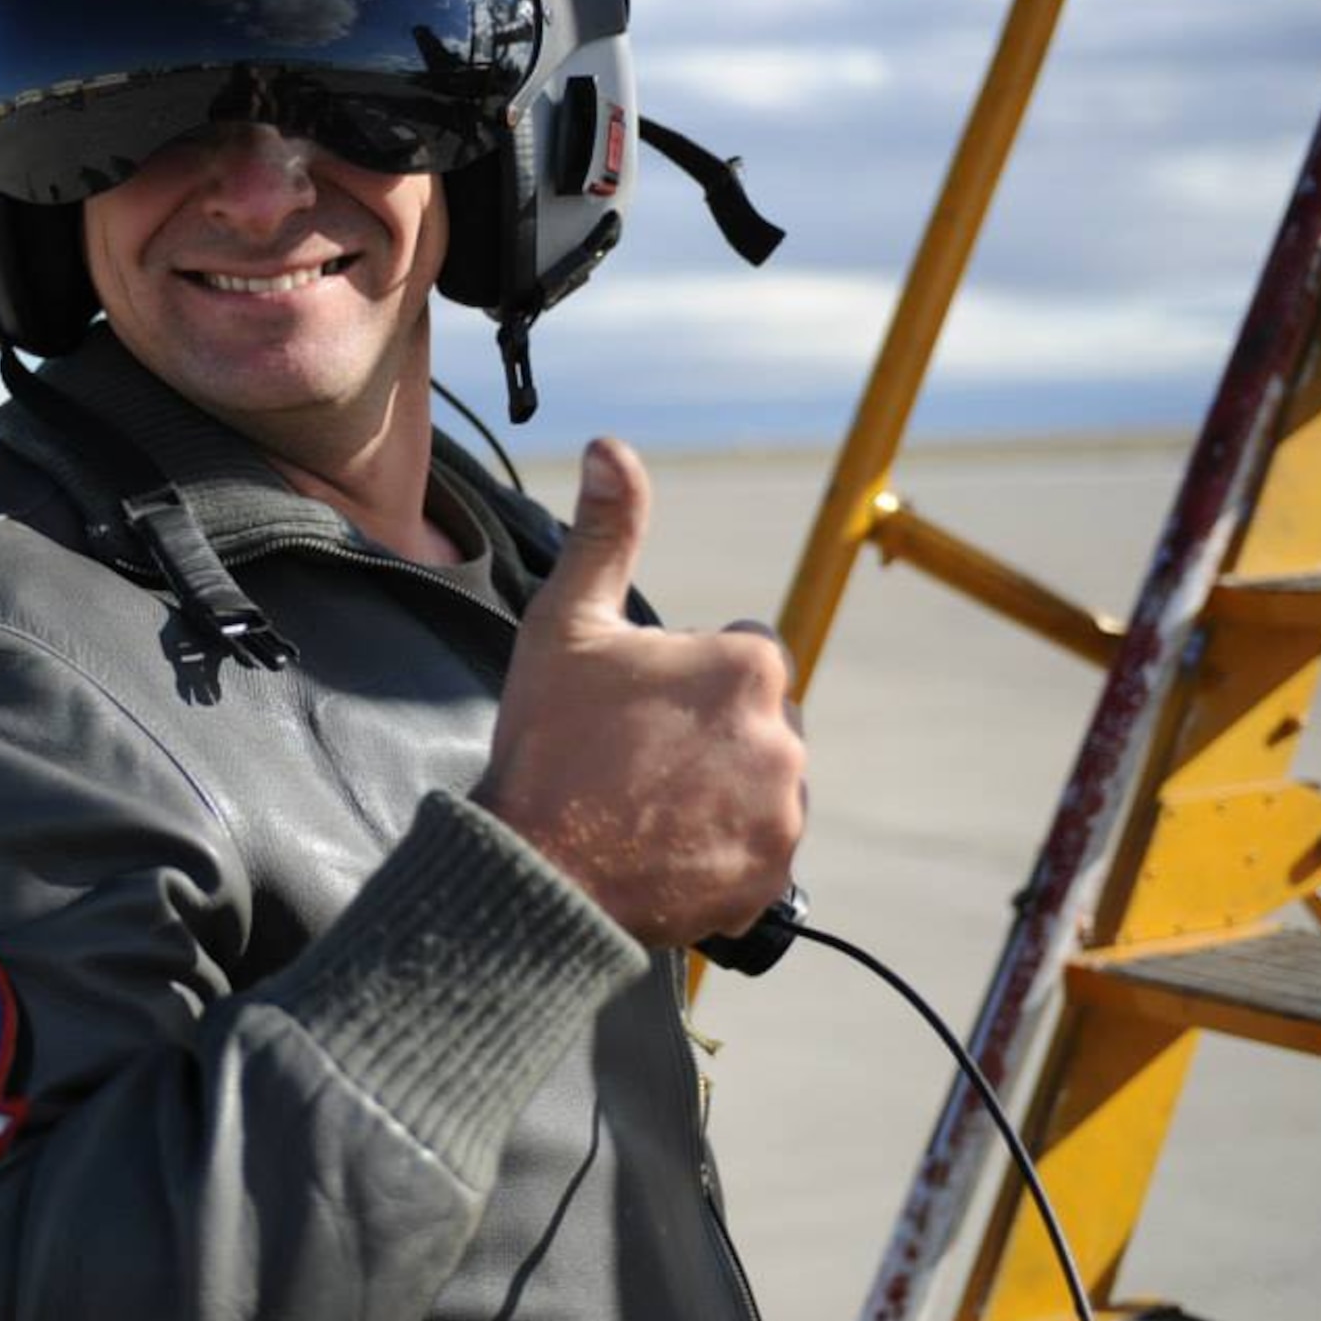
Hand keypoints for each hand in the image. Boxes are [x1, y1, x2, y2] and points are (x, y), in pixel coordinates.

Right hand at [474, 437, 805, 946]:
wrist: (535, 872)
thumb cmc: (548, 743)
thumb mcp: (565, 625)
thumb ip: (606, 534)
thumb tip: (612, 447)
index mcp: (747, 665)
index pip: (744, 652)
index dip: (687, 675)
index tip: (637, 708)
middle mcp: (784, 736)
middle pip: (758, 720)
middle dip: (712, 733)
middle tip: (636, 762)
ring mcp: (783, 810)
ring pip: (761, 782)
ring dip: (722, 790)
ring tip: (645, 809)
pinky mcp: (772, 873)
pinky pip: (757, 847)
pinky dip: (722, 848)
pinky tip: (661, 848)